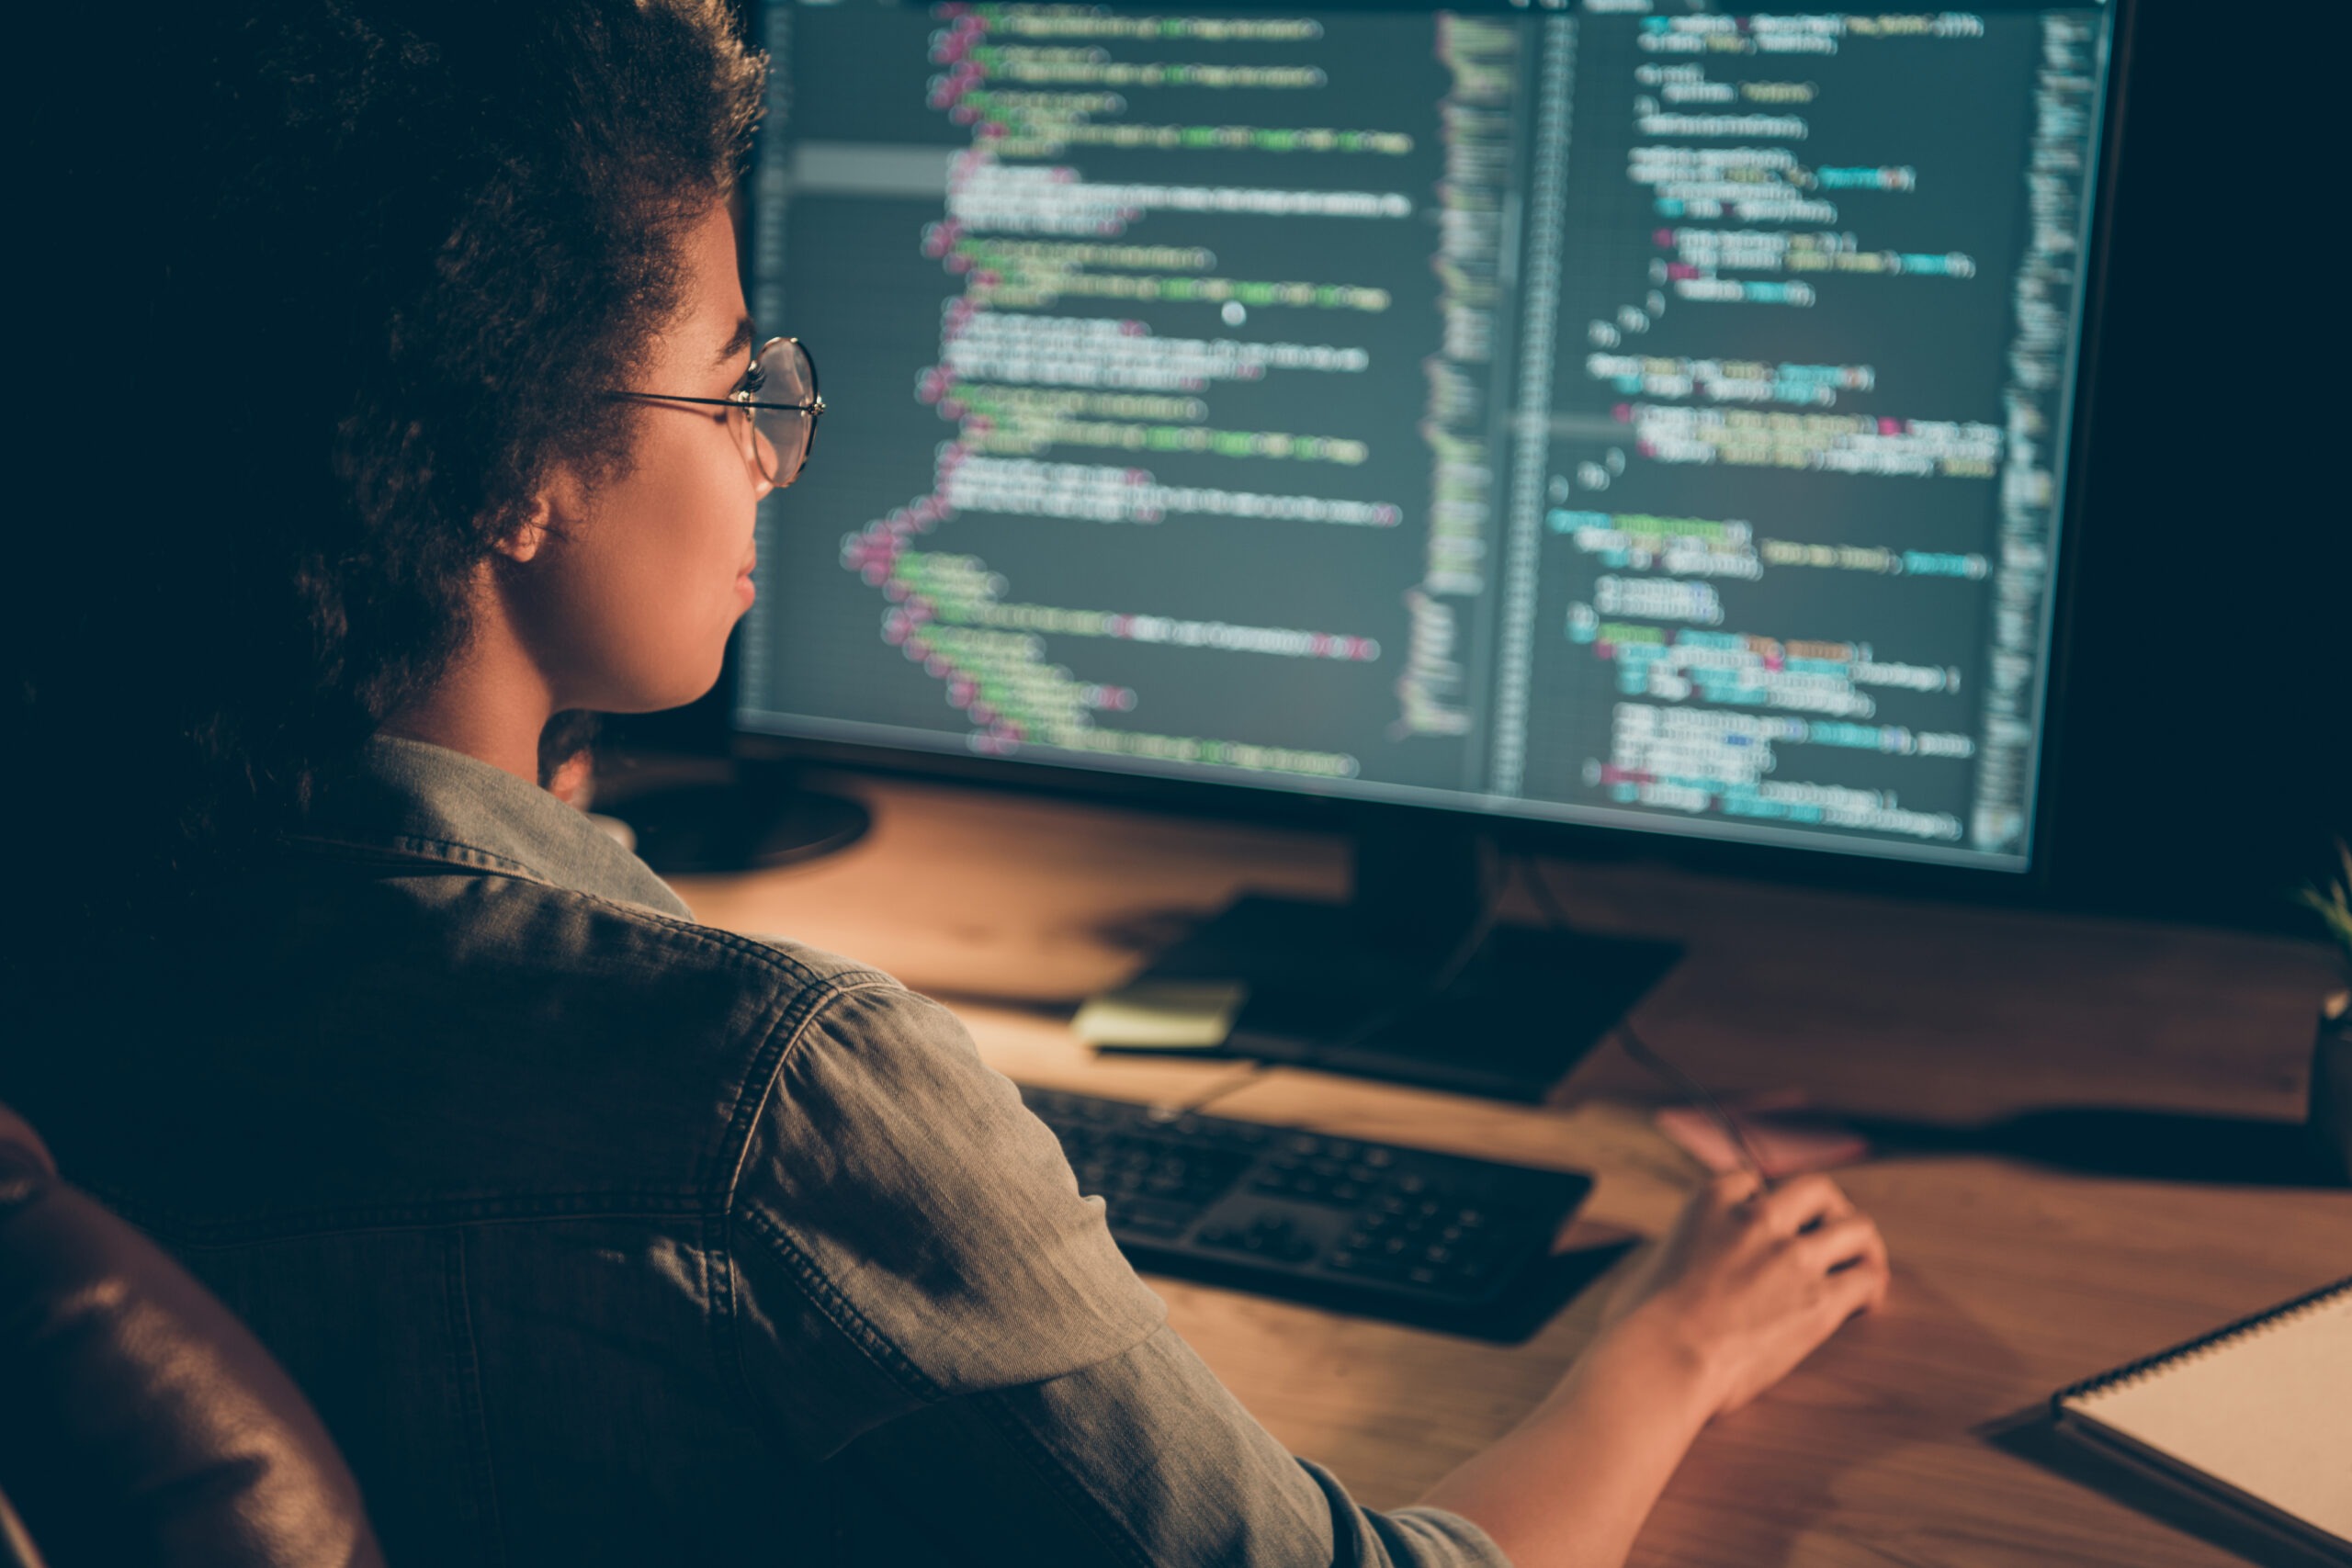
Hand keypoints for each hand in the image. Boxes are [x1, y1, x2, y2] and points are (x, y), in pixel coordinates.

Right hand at [1598, 1171, 1889, 1416]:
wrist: (1663, 1359)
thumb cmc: (1641, 1323)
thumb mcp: (1651, 1262)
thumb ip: (1680, 1251)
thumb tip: (1682, 1266)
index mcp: (1711, 1202)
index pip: (1752, 1182)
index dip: (1765, 1203)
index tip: (1770, 1224)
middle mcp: (1758, 1219)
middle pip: (1818, 1190)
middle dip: (1830, 1209)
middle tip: (1831, 1233)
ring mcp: (1794, 1257)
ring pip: (1857, 1228)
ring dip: (1862, 1245)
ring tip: (1864, 1265)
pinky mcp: (1819, 1301)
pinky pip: (1865, 1280)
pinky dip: (1870, 1289)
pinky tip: (1865, 1304)